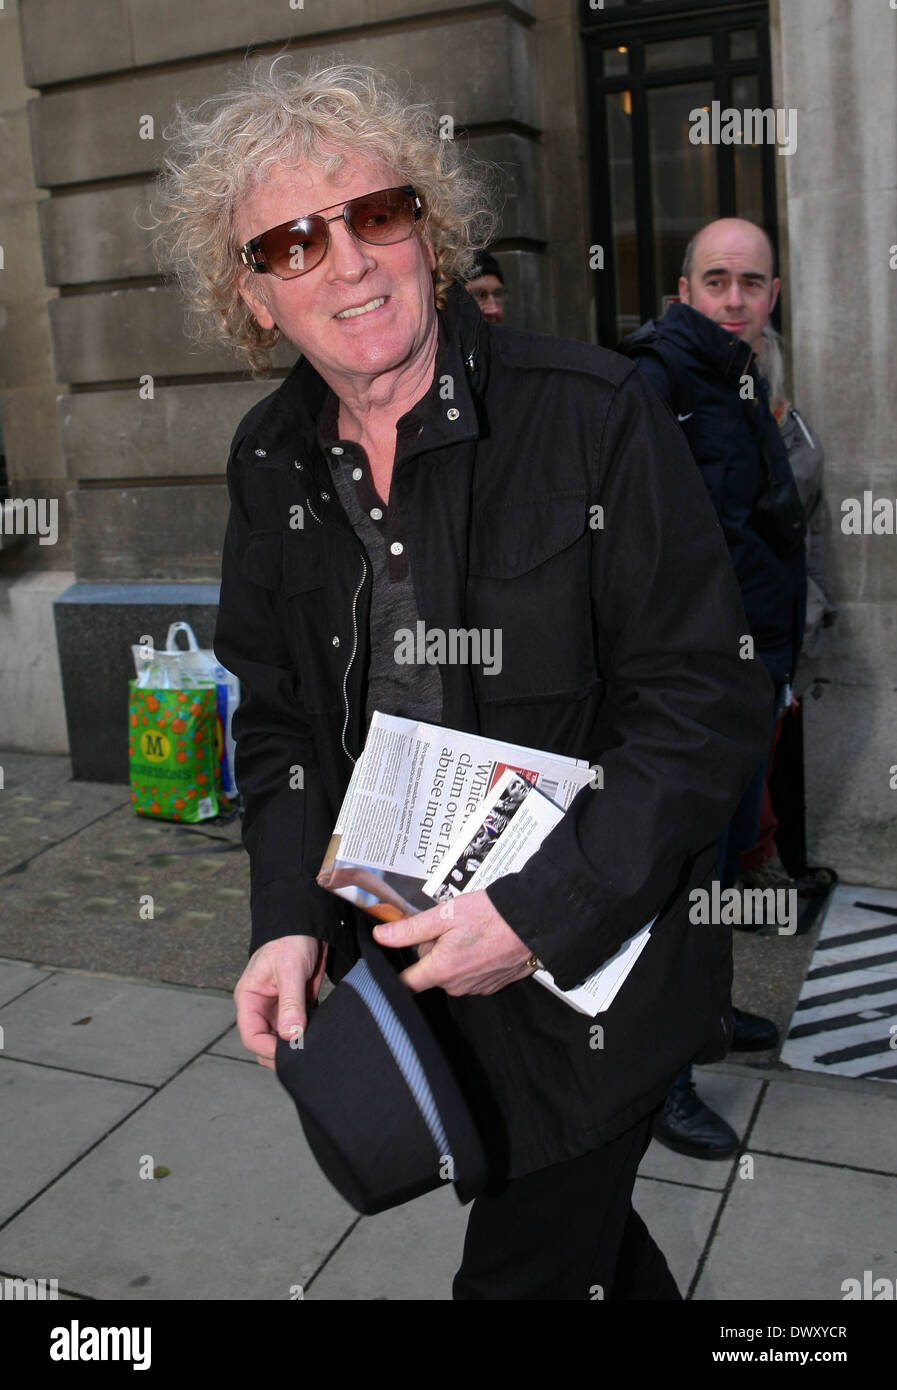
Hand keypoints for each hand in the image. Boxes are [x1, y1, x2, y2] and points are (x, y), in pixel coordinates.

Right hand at [234, 934, 328, 1069]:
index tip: (289, 1055)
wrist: (307, 923)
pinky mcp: (295, 1006)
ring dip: (295, 1045)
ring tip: (312, 1048)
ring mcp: (278, 1008)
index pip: (251, 1035)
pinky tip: (318, 1037)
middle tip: (303, 1056)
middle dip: (281, 1052)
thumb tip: (291, 1036)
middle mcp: (261, 1006)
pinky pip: (297, 1028)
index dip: (268, 1049)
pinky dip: (306, 1036)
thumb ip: (290, 1003)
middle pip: (265, 1042)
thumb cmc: (291, 939)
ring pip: (282, 1039)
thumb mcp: (290, 970)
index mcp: (249, 998)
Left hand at [371, 890, 535, 996]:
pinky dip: (471, 960)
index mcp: (441, 970)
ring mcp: (476, 988)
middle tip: (446, 928)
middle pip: (430, 972)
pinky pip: (470, 975)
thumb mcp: (445, 915)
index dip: (398, 969)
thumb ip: (409, 929)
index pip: (406, 984)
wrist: (533, 923)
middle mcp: (457, 985)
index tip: (398, 954)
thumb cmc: (492, 916)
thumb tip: (381, 935)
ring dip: (452, 955)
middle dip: (432, 951)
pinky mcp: (492, 985)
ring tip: (468, 932)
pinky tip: (481, 942)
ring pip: (450, 973)